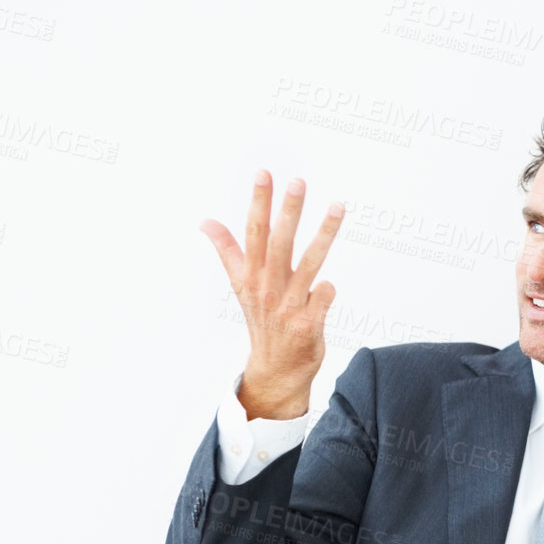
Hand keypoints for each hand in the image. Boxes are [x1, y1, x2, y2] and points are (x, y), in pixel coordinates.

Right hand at [200, 171, 343, 418]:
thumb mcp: (241, 286)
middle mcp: (267, 288)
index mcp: (251, 276)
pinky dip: (327, 290)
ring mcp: (288, 306)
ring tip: (337, 206)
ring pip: (309, 263)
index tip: (263, 174)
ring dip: (323, 234)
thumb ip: (228, 251)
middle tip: (297, 181)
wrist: (275, 369)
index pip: (253, 232)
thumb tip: (205, 221)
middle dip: (288, 210)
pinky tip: (327, 287)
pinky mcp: (308, 324)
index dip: (258, 203)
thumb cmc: (263, 320)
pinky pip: (323, 296)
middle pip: (279, 242)